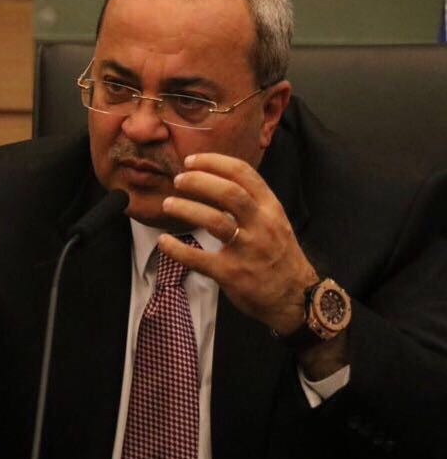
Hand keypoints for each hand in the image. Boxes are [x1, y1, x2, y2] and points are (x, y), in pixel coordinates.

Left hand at [159, 153, 317, 333]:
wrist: (295, 297)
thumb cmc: (279, 255)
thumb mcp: (275, 220)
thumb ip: (252, 201)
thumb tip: (215, 178)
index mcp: (270, 207)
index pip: (243, 173)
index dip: (213, 162)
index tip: (191, 161)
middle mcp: (261, 225)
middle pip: (228, 192)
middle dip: (198, 181)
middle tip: (179, 180)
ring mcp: (247, 250)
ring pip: (214, 220)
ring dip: (185, 208)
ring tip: (168, 204)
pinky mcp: (232, 274)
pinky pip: (199, 258)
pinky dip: (177, 249)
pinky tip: (164, 241)